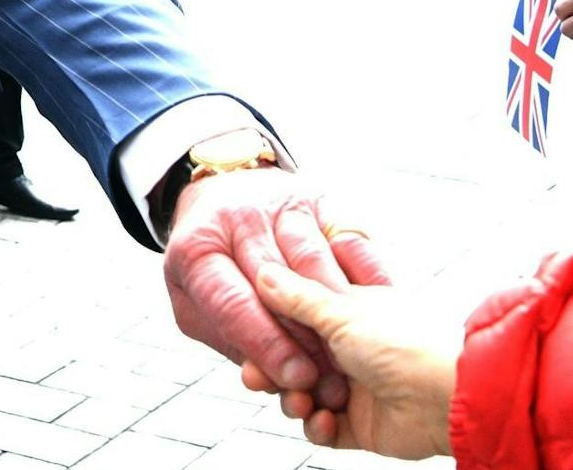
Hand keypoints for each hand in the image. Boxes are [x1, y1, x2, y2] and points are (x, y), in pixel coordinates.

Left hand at [164, 167, 389, 412]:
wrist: (223, 192)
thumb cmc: (212, 263)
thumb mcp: (195, 302)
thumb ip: (229, 338)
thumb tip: (264, 378)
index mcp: (196, 250)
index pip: (232, 303)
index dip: (266, 345)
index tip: (296, 379)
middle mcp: (238, 220)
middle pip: (278, 284)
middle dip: (307, 337)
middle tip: (331, 379)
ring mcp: (280, 204)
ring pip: (314, 259)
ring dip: (339, 310)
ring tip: (354, 353)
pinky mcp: (318, 198)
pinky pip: (348, 235)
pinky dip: (365, 271)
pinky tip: (377, 305)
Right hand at [242, 263, 457, 459]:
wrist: (444, 396)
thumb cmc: (406, 343)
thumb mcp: (342, 311)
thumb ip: (298, 297)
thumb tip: (265, 271)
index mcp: (351, 311)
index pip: (299, 315)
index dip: (273, 325)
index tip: (250, 331)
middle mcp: (353, 347)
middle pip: (296, 358)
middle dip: (275, 369)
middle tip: (259, 375)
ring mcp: (357, 386)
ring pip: (305, 395)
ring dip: (296, 400)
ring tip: (302, 401)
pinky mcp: (362, 423)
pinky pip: (325, 428)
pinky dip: (319, 427)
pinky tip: (324, 420)